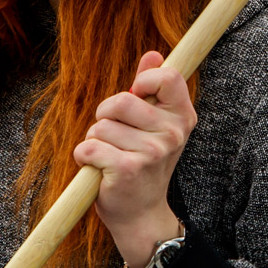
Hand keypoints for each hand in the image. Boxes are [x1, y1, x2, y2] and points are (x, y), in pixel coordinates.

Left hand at [73, 51, 195, 267]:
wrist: (141, 213)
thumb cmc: (143, 163)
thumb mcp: (155, 125)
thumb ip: (152, 89)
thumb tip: (154, 54)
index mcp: (182, 117)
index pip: (168, 77)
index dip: (143, 81)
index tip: (136, 96)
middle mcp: (172, 134)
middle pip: (122, 100)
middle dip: (106, 115)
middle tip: (113, 134)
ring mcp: (152, 152)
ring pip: (101, 125)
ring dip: (95, 139)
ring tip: (109, 156)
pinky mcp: (127, 169)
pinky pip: (89, 146)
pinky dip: (85, 157)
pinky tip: (98, 168)